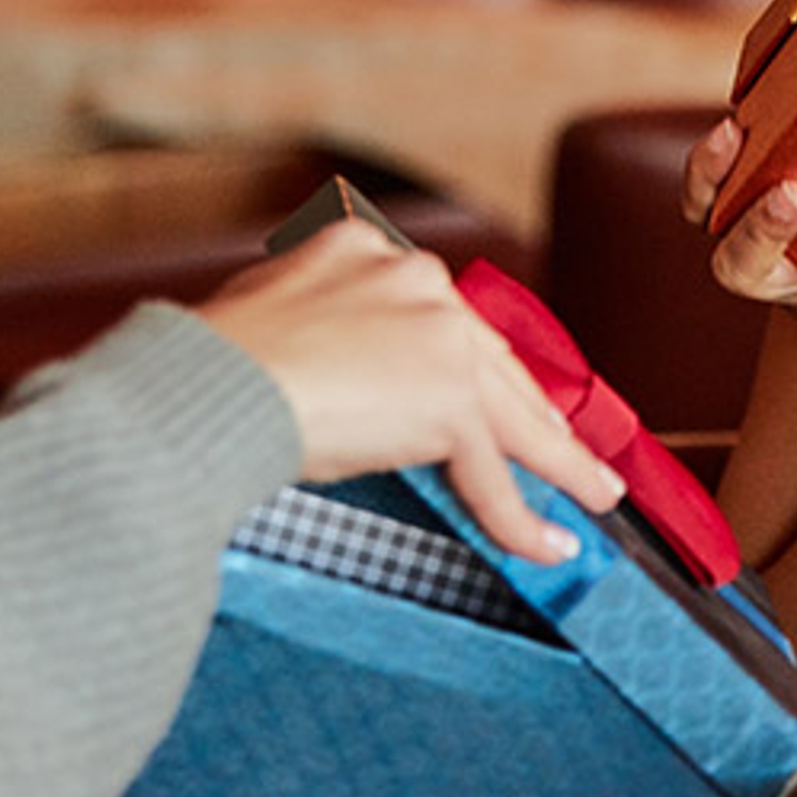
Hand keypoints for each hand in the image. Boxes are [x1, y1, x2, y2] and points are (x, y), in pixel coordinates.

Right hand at [192, 220, 622, 555]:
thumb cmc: (205, 371)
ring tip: (592, 496)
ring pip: (512, 416)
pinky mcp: (449, 400)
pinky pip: (490, 474)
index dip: (473, 363)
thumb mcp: (270, 320)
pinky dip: (518, 518)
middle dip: (533, 413)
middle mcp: (414, 281)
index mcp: (367, 253)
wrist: (203, 389)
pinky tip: (544, 544)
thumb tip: (326, 373)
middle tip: (565, 450)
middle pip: (492, 362)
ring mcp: (438, 338)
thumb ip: (320, 332)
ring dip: (559, 464)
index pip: (439, 317)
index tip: (492, 390)